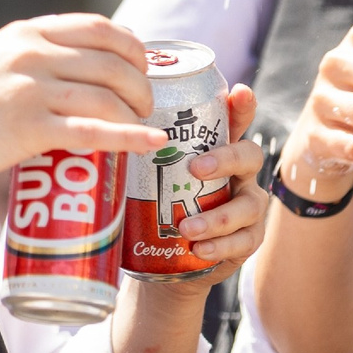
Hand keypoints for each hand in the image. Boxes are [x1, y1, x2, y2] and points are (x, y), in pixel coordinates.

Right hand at [0, 14, 165, 188]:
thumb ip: (35, 55)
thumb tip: (82, 68)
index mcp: (27, 32)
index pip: (100, 28)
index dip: (133, 48)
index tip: (142, 67)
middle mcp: (33, 54)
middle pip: (113, 62)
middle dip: (141, 84)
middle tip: (144, 105)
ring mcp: (31, 90)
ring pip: (108, 96)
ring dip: (137, 113)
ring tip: (142, 126)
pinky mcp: (28, 129)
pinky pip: (94, 131)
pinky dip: (130, 138)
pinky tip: (150, 143)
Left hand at [136, 84, 268, 296]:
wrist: (171, 261)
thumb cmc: (160, 208)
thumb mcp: (149, 179)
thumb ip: (138, 158)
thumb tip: (103, 134)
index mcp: (218, 152)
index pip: (235, 122)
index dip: (242, 106)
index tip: (239, 91)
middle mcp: (240, 174)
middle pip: (250, 155)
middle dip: (226, 159)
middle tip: (195, 169)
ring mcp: (248, 206)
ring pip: (249, 204)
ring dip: (218, 216)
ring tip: (187, 227)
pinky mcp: (249, 239)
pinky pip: (244, 240)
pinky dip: (221, 245)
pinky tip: (199, 249)